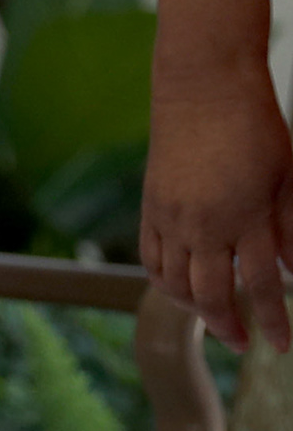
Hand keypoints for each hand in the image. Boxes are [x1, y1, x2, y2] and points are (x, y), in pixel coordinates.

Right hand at [140, 71, 292, 349]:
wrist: (204, 87)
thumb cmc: (255, 125)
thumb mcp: (286, 177)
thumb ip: (288, 228)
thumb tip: (291, 272)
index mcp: (247, 216)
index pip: (263, 285)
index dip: (273, 320)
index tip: (282, 344)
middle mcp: (205, 224)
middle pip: (213, 295)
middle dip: (229, 326)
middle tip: (242, 342)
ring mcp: (172, 218)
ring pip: (175, 284)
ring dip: (194, 309)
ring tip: (212, 318)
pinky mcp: (151, 208)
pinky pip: (152, 260)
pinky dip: (165, 282)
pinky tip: (180, 288)